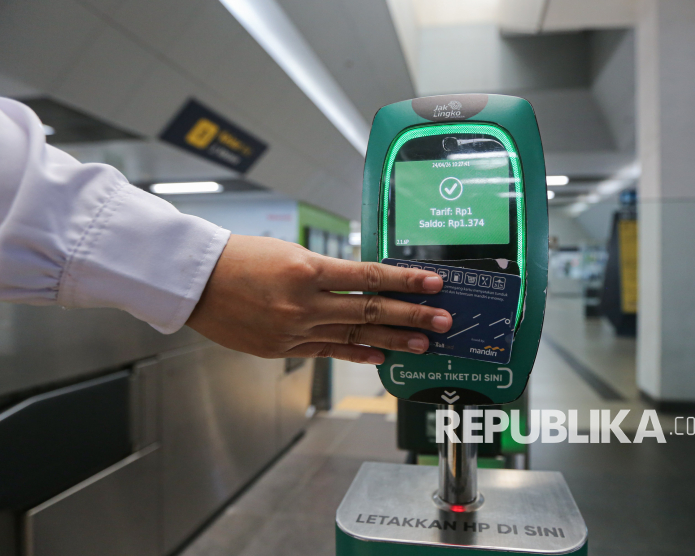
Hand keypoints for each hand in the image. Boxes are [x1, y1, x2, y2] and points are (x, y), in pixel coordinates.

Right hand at [186, 235, 451, 362]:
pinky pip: (329, 352)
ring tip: (423, 345)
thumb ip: (327, 270)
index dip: (407, 280)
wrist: (196, 281)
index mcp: (308, 269)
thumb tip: (365, 281)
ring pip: (355, 336)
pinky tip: (381, 357)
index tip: (435, 283)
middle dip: (412, 316)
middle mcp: (305, 303)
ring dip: (393, 341)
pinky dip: (357, 355)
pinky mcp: (284, 348)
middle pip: (371, 310)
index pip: (371, 276)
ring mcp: (295, 330)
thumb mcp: (289, 251)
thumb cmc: (240, 256)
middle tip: (443, 320)